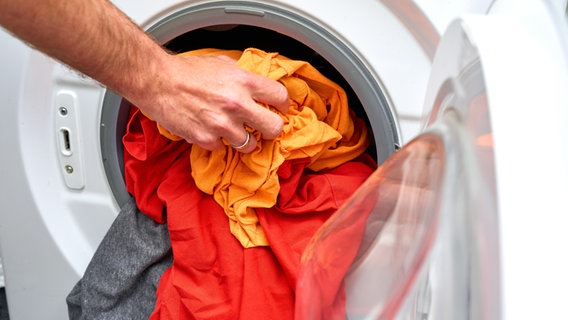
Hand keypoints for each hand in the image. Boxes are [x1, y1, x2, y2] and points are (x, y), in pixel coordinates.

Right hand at [133, 53, 289, 152]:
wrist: (156, 81)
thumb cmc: (185, 71)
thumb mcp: (222, 63)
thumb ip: (242, 76)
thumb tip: (256, 85)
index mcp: (244, 81)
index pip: (281, 97)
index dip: (283, 105)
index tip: (279, 109)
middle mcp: (237, 104)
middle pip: (274, 128)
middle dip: (271, 129)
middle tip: (264, 128)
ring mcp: (222, 124)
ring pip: (251, 145)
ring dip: (244, 140)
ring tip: (233, 131)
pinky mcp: (206, 139)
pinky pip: (222, 148)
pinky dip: (217, 142)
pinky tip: (209, 130)